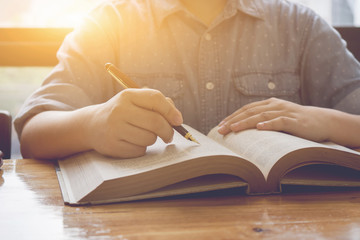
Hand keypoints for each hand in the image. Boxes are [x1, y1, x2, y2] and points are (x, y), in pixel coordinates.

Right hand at [87, 88, 182, 157]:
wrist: (93, 125)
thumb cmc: (123, 113)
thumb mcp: (136, 102)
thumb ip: (157, 104)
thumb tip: (177, 117)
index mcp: (128, 96)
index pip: (155, 99)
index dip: (171, 111)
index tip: (178, 121)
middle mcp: (120, 110)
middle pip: (156, 122)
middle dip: (168, 131)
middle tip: (169, 135)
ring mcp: (114, 128)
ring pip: (149, 138)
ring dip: (152, 140)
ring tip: (142, 135)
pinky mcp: (112, 146)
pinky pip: (140, 151)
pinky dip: (141, 149)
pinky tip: (131, 142)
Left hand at [218, 98, 332, 142]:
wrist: (321, 121)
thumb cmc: (297, 123)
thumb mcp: (278, 119)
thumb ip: (264, 121)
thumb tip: (244, 133)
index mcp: (269, 104)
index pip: (246, 109)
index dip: (232, 116)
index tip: (220, 125)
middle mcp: (274, 105)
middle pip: (249, 112)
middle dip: (233, 120)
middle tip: (220, 129)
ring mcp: (284, 112)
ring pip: (260, 116)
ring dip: (245, 122)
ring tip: (233, 129)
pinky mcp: (294, 121)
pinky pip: (279, 121)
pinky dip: (268, 124)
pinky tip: (258, 128)